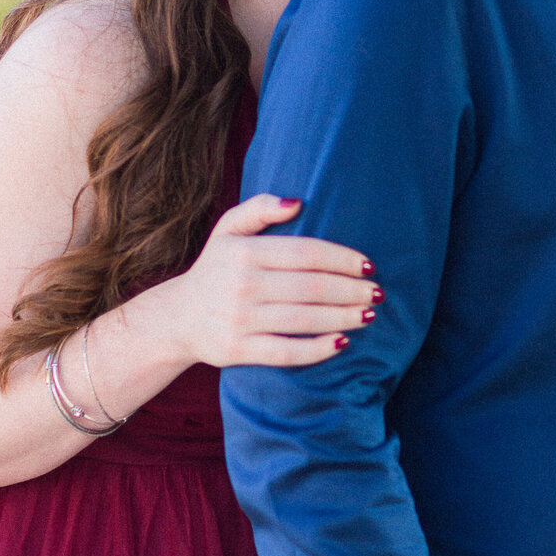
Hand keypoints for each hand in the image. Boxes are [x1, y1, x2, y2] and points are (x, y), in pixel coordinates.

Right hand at [153, 195, 380, 368]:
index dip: (342, 259)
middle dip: (351, 291)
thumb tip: (298, 202)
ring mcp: (239, 320)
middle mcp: (242, 284)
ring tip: (369, 315)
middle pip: (311, 287)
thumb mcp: (229, 229)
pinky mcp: (237, 350)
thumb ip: (260, 208)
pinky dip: (317, 350)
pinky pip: (286, 352)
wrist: (176, 319)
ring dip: (343, 318)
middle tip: (378, 294)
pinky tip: (342, 343)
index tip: (368, 266)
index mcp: (245, 252)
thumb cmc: (215, 269)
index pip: (306, 253)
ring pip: (304, 320)